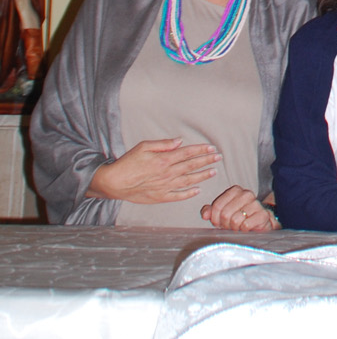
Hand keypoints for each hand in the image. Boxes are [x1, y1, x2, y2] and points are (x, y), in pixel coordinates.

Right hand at [88, 138, 220, 204]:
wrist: (114, 183)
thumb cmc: (128, 162)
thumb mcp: (143, 146)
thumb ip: (163, 144)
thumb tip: (179, 141)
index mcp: (164, 160)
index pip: (187, 153)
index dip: (201, 150)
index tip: (212, 148)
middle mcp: (167, 173)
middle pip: (191, 166)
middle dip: (206, 161)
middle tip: (219, 158)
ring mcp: (164, 186)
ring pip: (188, 181)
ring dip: (202, 176)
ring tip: (213, 172)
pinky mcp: (160, 197)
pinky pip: (178, 196)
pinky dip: (189, 194)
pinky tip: (197, 190)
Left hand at [200, 185, 278, 230]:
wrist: (259, 223)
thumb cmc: (239, 217)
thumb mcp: (222, 213)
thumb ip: (211, 211)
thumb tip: (205, 214)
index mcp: (235, 191)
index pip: (217, 206)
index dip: (215, 219)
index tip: (219, 222)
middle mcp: (246, 194)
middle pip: (225, 214)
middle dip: (225, 224)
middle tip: (230, 226)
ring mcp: (256, 203)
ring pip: (235, 220)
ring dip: (235, 228)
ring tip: (238, 227)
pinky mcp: (262, 214)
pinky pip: (246, 225)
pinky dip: (243, 230)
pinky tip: (246, 228)